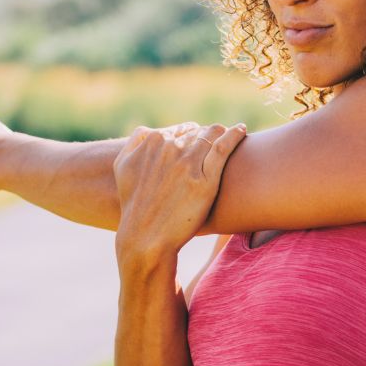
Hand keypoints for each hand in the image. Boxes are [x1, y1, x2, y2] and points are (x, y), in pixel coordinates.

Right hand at [114, 121, 247, 258]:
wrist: (145, 236)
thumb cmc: (134, 204)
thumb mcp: (123, 166)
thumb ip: (135, 142)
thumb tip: (152, 131)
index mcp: (153, 142)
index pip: (181, 130)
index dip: (191, 137)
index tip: (199, 145)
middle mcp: (170, 148)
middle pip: (197, 132)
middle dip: (206, 137)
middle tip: (215, 147)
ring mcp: (188, 163)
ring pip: (212, 134)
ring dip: (221, 134)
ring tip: (230, 136)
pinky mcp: (206, 179)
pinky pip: (224, 147)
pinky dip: (235, 135)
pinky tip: (241, 130)